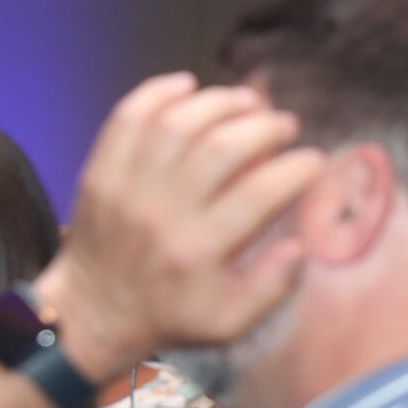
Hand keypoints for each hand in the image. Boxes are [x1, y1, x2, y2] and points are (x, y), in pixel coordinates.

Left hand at [34, 75, 326, 381]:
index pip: (261, 193)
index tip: (315, 161)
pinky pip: (128, 118)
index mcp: (200, 251)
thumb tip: (302, 244)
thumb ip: (273, 287)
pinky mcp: (101, 171)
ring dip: (218, 102)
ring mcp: (127, 187)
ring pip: (177, 123)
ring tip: (246, 102)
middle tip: (285, 124)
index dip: (297, 168)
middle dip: (264, 126)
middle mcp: (163, 212)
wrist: (92, 312)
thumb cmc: (171, 314)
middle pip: (221, 147)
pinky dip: (158, 92)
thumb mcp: (231, 322)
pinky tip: (188, 85)